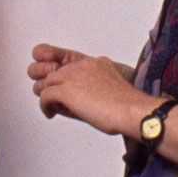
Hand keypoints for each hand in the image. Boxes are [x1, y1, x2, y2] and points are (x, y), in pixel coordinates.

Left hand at [29, 45, 145, 134]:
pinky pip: (45, 95)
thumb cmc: (126, 107)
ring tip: (52, 108)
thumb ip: (91, 87)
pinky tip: (51, 113)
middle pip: (56, 72)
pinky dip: (45, 106)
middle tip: (55, 102)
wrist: (132, 110)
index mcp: (96, 63)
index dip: (64, 78)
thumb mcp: (108, 89)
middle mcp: (83, 65)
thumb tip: (75, 99)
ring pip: (48, 82)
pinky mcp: (66, 89)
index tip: (63, 89)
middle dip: (53, 87)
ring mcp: (74, 76)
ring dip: (47, 96)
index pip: (70, 65)